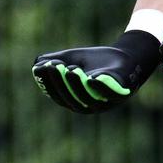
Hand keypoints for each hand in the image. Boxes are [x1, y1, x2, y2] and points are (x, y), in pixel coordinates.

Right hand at [32, 31, 159, 113]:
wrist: (125, 56)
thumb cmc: (96, 61)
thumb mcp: (72, 59)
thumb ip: (55, 61)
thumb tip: (36, 66)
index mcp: (74, 99)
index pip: (58, 95)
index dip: (49, 83)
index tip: (43, 67)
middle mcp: (88, 105)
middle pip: (71, 98)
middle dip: (61, 83)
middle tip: (55, 66)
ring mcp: (105, 102)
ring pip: (88, 98)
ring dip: (78, 85)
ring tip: (71, 69)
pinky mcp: (121, 94)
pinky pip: (109, 93)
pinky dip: (100, 87)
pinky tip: (91, 78)